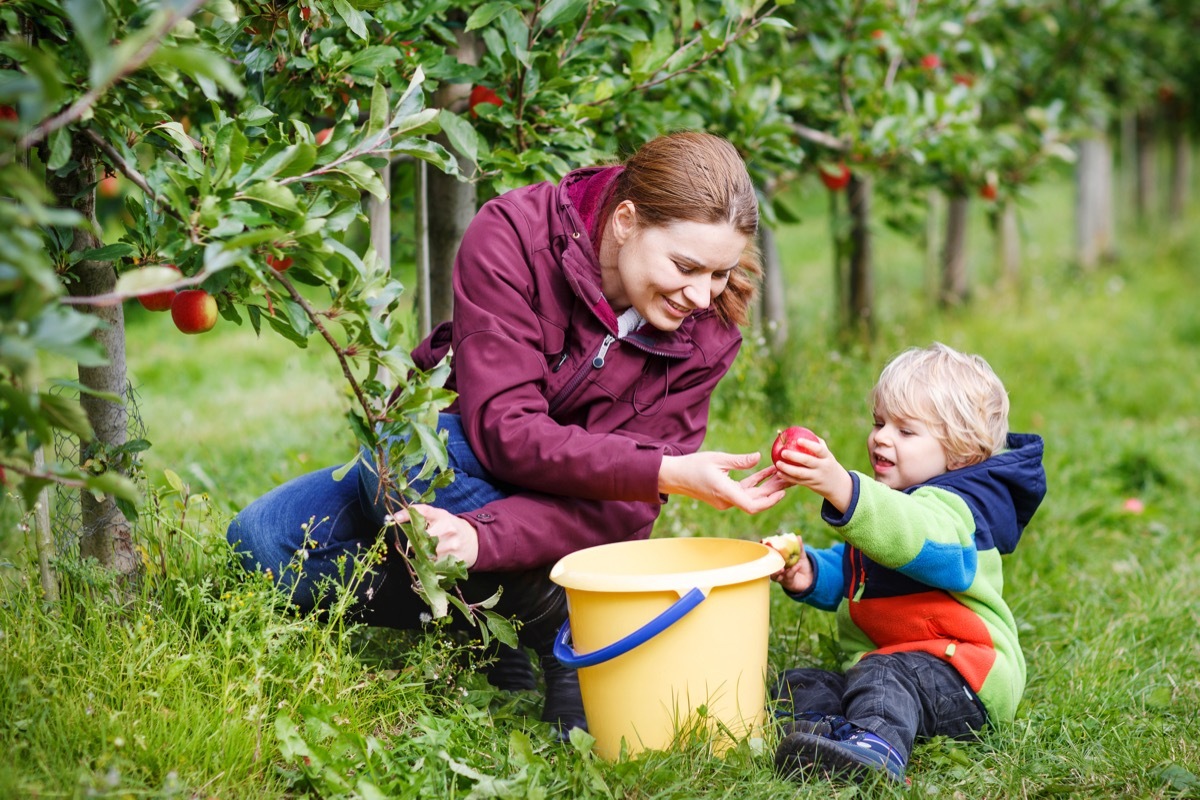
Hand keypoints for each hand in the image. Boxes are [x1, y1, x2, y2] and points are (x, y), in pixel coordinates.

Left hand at [391, 504, 479, 567]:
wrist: (475, 541)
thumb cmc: (452, 528)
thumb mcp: (439, 516)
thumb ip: (420, 513)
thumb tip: (396, 517)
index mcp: (443, 517)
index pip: (422, 514)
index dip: (408, 515)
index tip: (395, 518)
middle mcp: (448, 530)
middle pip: (420, 540)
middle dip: (416, 543)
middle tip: (420, 544)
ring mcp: (452, 547)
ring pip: (426, 555)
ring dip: (423, 556)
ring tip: (430, 552)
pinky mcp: (454, 561)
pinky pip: (434, 566)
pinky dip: (431, 565)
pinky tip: (437, 560)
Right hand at [658, 451, 788, 513]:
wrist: (674, 476)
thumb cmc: (693, 465)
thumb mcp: (717, 458)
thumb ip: (739, 460)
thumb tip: (758, 457)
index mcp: (725, 493)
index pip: (752, 506)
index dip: (770, 501)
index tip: (782, 492)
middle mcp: (727, 500)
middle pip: (756, 500)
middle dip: (774, 490)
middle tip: (790, 477)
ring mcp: (726, 499)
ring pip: (751, 495)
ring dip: (766, 486)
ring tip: (782, 473)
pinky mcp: (724, 494)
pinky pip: (744, 491)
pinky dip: (755, 483)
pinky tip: (767, 472)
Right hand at [769, 534, 813, 593]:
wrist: (810, 578)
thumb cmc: (801, 565)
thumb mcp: (800, 555)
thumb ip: (799, 547)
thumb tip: (798, 536)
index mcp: (777, 560)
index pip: (767, 555)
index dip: (764, 549)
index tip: (763, 542)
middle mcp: (776, 569)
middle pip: (767, 566)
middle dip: (768, 562)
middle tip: (771, 556)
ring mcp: (780, 577)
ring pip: (774, 576)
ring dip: (777, 572)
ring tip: (782, 568)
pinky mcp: (787, 582)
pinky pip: (788, 577)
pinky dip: (792, 571)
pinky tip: (797, 565)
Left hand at [772, 434, 852, 513]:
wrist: (837, 485)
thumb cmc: (827, 463)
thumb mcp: (827, 454)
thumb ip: (816, 442)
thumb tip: (800, 430)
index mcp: (827, 457)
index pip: (819, 449)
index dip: (808, 444)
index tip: (797, 440)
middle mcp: (822, 467)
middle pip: (808, 461)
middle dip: (794, 456)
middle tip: (782, 452)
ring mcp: (816, 477)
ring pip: (800, 473)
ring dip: (787, 469)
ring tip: (777, 463)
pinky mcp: (811, 485)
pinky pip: (797, 481)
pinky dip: (787, 477)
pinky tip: (778, 472)